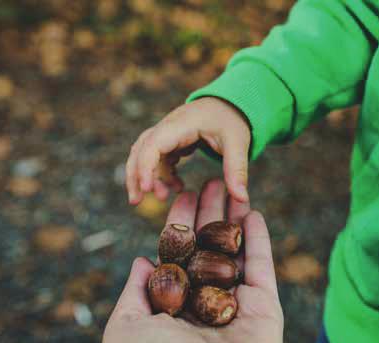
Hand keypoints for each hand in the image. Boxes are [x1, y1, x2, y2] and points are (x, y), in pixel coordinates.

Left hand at [104, 180, 282, 342]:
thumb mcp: (126, 327)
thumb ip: (133, 293)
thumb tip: (140, 260)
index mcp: (173, 306)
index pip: (178, 255)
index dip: (180, 222)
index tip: (184, 194)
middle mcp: (205, 302)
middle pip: (209, 247)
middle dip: (210, 213)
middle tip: (212, 179)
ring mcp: (235, 304)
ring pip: (236, 252)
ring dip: (235, 218)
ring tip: (234, 185)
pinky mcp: (264, 308)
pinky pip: (261, 268)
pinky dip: (260, 240)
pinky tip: (254, 212)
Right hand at [125, 97, 250, 203]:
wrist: (231, 104)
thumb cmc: (232, 120)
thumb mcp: (238, 144)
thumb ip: (237, 170)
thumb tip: (242, 199)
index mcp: (182, 123)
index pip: (153, 143)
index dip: (146, 166)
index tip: (147, 189)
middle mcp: (169, 126)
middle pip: (141, 149)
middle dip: (136, 175)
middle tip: (137, 201)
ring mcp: (167, 132)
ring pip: (145, 154)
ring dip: (147, 176)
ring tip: (160, 198)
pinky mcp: (171, 140)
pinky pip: (158, 158)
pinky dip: (163, 174)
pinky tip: (176, 187)